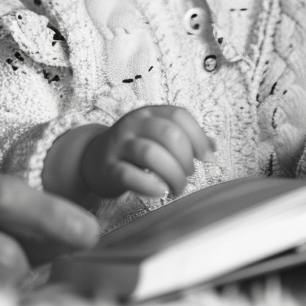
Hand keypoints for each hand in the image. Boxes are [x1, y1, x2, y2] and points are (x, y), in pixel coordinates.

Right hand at [79, 106, 213, 199]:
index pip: (179, 115)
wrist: (92, 158)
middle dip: (185, 159)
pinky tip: (159, 192)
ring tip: (176, 189)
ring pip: (150, 153)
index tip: (207, 158)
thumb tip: (213, 147)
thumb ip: (182, 137)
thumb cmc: (132, 148)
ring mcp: (120, 145)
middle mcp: (134, 124)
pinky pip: (129, 175)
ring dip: (172, 175)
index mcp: (149, 113)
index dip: (198, 137)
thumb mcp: (155, 134)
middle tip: (187, 176)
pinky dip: (148, 185)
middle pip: (168, 134)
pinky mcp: (109, 169)